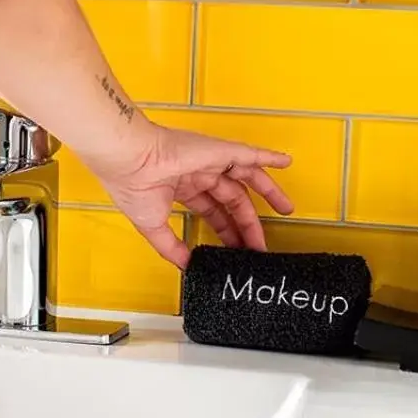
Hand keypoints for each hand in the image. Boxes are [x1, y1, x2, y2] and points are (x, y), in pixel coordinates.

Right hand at [82, 121, 293, 269]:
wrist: (130, 160)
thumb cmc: (133, 187)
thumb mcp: (153, 226)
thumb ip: (172, 247)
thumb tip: (187, 266)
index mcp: (182, 188)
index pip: (213, 212)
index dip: (227, 231)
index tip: (239, 249)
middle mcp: (199, 173)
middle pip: (233, 200)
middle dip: (248, 223)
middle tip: (261, 244)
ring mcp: (211, 161)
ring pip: (247, 178)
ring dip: (268, 192)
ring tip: (287, 208)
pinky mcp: (220, 151)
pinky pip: (250, 154)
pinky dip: (268, 157)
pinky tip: (285, 162)